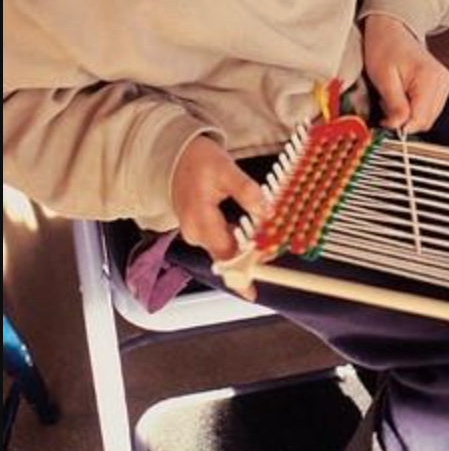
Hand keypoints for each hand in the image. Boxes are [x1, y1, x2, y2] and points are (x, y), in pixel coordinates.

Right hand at [171, 135, 267, 296]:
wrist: (172, 157)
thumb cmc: (197, 161)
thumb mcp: (225, 169)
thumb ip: (246, 191)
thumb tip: (265, 211)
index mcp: (200, 220)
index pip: (224, 256)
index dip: (240, 275)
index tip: (252, 293)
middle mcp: (195, 232)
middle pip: (227, 256)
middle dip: (252, 258)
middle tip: (274, 250)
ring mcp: (196, 232)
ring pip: (225, 249)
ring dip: (246, 248)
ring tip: (267, 239)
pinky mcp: (199, 229)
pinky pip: (221, 241)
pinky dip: (237, 240)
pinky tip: (252, 232)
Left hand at [363, 14, 448, 133]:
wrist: (391, 30)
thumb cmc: (385, 47)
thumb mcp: (384, 78)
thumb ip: (395, 105)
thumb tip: (399, 128)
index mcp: (430, 79)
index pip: (421, 119)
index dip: (402, 126)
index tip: (385, 123)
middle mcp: (442, 82)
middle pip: (426, 121)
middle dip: (404, 121)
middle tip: (386, 107)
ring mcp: (444, 84)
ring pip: (427, 118)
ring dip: (409, 115)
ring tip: (393, 98)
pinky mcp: (441, 86)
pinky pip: (428, 109)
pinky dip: (413, 109)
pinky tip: (402, 97)